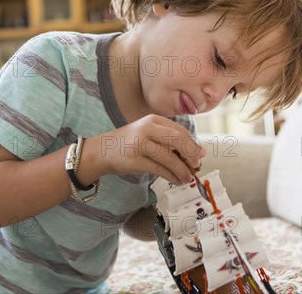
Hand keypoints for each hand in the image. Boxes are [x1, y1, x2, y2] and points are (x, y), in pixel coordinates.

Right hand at [89, 115, 205, 184]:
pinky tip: (176, 180)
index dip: (193, 144)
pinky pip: (159, 169)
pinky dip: (171, 176)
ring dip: (182, 170)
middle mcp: (147, 129)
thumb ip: (169, 140)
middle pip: (177, 139)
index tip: (200, 155)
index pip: (180, 130)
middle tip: (196, 165)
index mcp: (153, 120)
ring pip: (169, 157)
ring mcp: (139, 144)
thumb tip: (197, 153)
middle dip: (191, 154)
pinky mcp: (134, 160)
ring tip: (187, 178)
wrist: (102, 151)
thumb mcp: (149, 134)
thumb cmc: (130, 144)